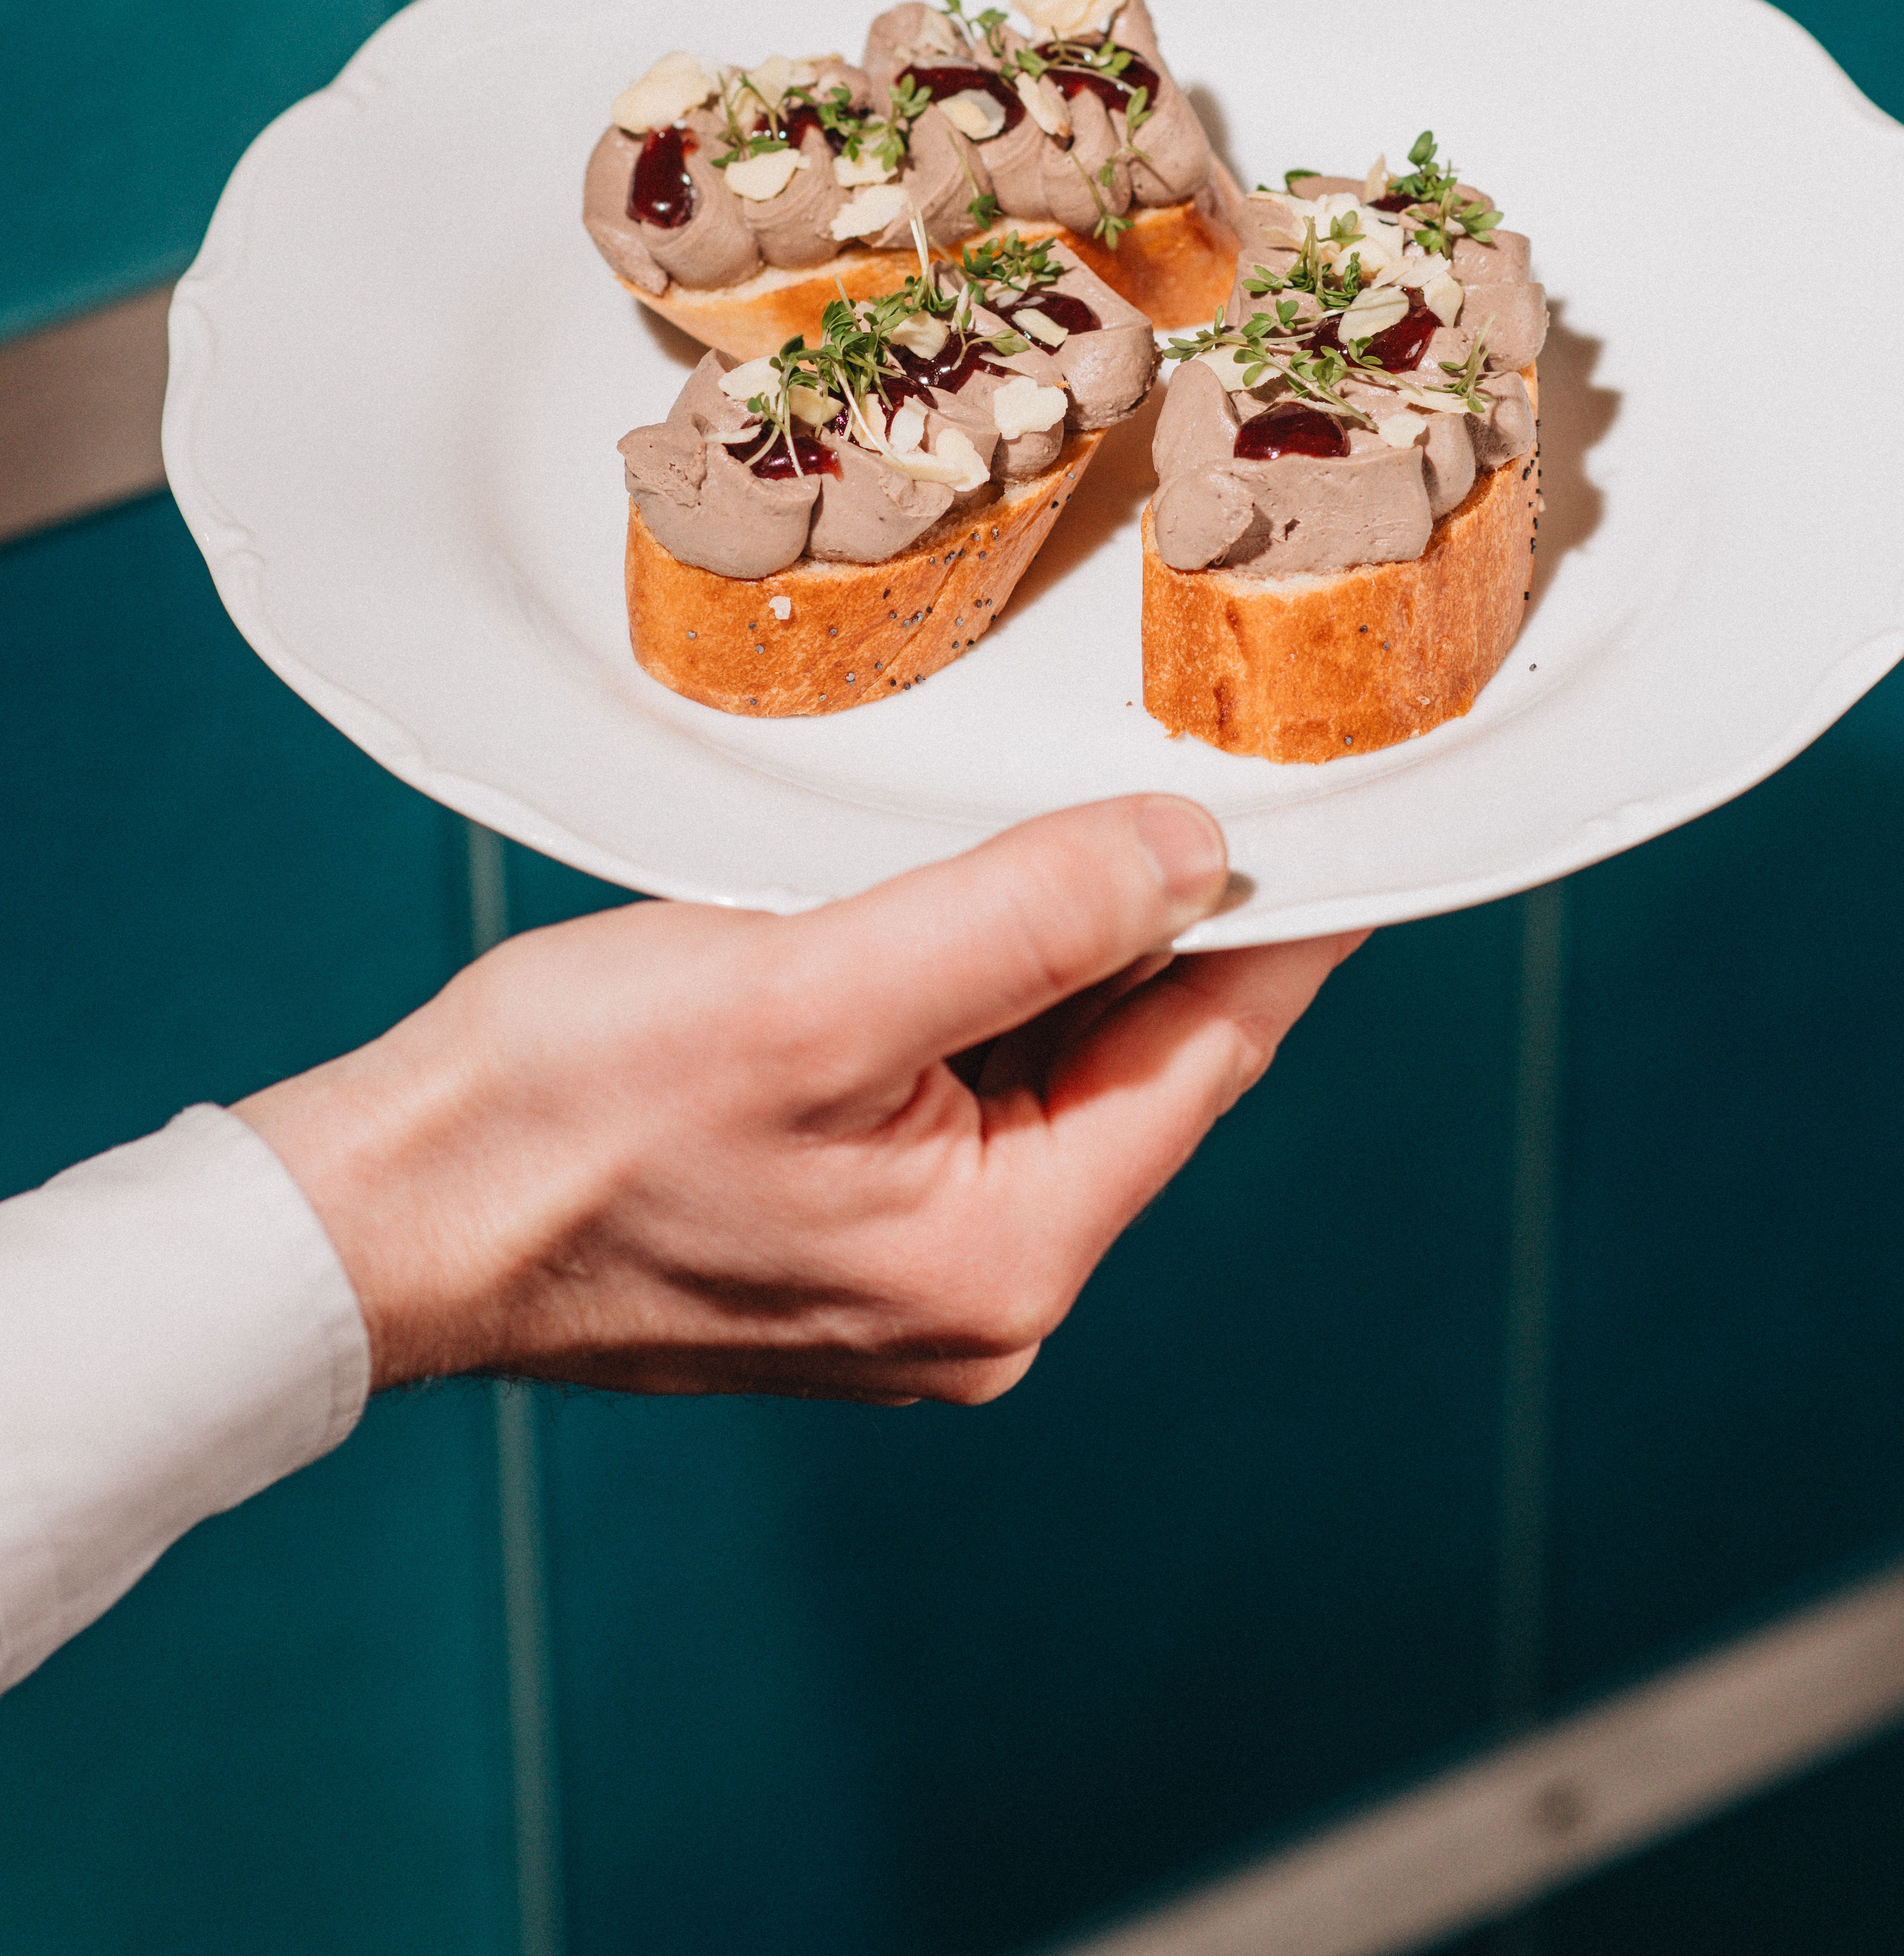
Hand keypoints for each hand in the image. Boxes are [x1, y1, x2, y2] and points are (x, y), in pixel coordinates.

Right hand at [238, 797, 1363, 1403]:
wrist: (391, 1211)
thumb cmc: (570, 1110)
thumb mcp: (814, 988)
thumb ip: (1021, 921)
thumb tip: (1189, 856)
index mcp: (1003, 1259)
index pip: (1202, 1058)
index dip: (1277, 928)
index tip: (1347, 824)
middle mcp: (983, 1294)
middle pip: (1131, 1068)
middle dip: (1156, 927)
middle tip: (1204, 774)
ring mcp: (915, 1274)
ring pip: (1045, 1072)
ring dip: (1052, 952)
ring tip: (1063, 823)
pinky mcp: (849, 1233)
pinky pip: (964, 1093)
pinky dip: (973, 994)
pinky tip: (946, 909)